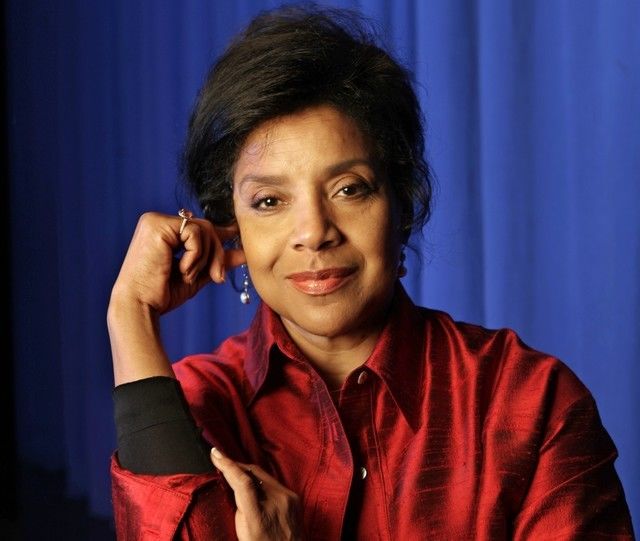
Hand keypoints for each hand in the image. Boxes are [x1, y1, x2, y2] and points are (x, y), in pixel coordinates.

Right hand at [107, 211, 245, 384]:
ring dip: (205, 258)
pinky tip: (182, 269)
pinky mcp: (157, 225)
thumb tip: (245, 254)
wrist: (140, 306)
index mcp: (164, 231)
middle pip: (206, 227)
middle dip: (217, 254)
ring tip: (190, 276)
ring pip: (204, 229)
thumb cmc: (162, 294)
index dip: (221, 233)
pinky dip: (195, 255)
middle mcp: (158, 221)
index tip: (237, 235)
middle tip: (218, 277)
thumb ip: (217, 262)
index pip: (200, 227)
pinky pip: (194, 233)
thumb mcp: (197, 275)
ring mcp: (156, 221)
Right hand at [211, 447, 302, 540]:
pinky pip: (274, 482)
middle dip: (236, 465)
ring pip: (263, 475)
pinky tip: (254, 482)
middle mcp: (276, 504)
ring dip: (248, 472)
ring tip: (235, 471)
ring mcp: (288, 498)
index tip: (216, 454)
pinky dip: (261, 480)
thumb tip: (234, 481)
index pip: (243, 483)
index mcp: (259, 517)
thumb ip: (240, 506)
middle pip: (253, 473)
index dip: (228, 465)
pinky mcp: (295, 496)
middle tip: (222, 461)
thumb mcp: (243, 531)